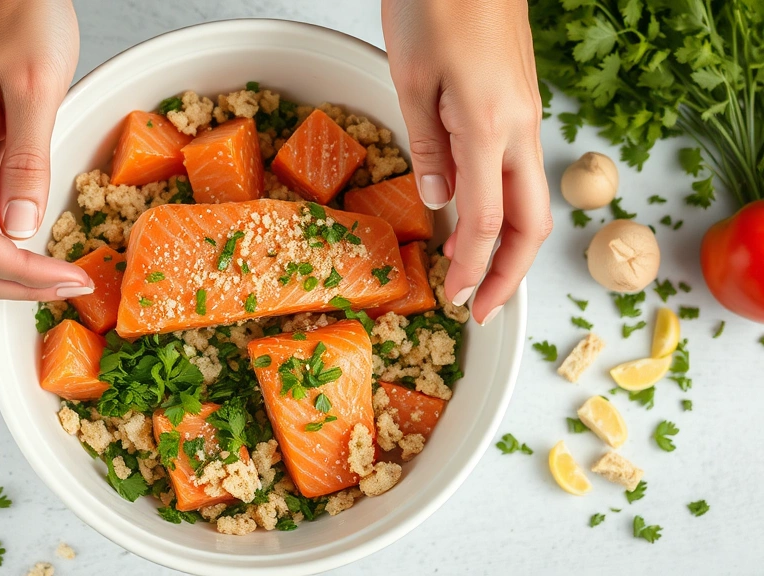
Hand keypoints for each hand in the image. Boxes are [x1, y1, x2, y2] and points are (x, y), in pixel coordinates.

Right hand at [0, 0, 93, 299]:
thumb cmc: (21, 18)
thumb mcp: (36, 88)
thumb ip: (26, 163)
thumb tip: (20, 232)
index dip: (18, 274)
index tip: (68, 281)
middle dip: (12, 285)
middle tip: (70, 287)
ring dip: (10, 270)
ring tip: (63, 274)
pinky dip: (11, 243)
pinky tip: (47, 244)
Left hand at [382, 0, 552, 324]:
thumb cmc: (438, 4)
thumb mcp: (413, 80)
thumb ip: (428, 148)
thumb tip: (439, 202)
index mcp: (490, 127)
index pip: (490, 223)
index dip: (473, 269)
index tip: (455, 300)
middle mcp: (520, 128)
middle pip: (530, 222)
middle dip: (509, 275)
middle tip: (479, 308)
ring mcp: (527, 116)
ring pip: (532, 199)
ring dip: (510, 245)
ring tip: (478, 275)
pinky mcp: (521, 105)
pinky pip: (519, 170)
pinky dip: (504, 207)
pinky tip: (476, 220)